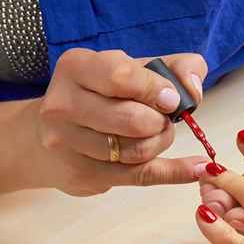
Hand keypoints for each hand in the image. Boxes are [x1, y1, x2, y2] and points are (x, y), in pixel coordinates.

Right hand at [27, 49, 208, 195]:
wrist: (46, 134)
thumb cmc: (101, 95)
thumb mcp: (133, 68)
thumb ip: (175, 67)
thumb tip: (194, 88)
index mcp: (76, 67)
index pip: (122, 77)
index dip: (155, 90)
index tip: (171, 99)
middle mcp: (63, 104)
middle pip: (133, 119)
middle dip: (161, 121)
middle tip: (162, 120)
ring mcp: (67, 143)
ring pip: (137, 150)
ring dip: (160, 143)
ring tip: (156, 135)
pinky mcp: (82, 174)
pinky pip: (139, 176)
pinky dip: (175, 172)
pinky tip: (196, 168)